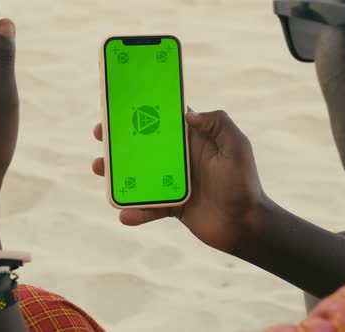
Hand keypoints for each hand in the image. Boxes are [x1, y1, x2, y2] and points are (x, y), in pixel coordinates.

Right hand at [92, 109, 268, 252]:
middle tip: (100, 135)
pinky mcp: (173, 207)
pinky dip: (136, 211)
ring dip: (117, 172)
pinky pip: (149, 207)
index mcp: (195, 140)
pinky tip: (124, 215)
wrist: (246, 224)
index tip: (120, 105)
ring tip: (98, 169)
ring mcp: (175, 183)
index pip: (166, 120)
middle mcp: (182, 159)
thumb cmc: (243, 183)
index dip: (144, 110)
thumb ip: (218, 124)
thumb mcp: (237, 147)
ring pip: (139, 175)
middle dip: (120, 139)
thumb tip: (187, 114)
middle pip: (145, 145)